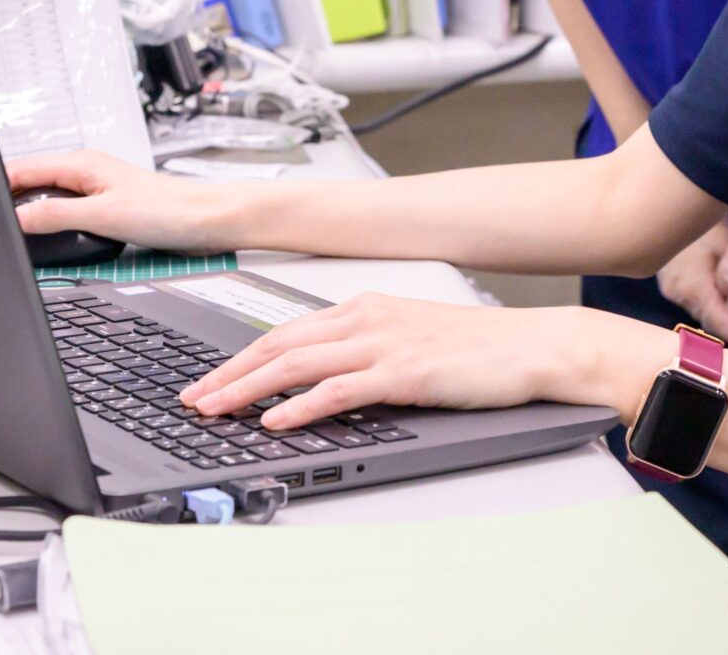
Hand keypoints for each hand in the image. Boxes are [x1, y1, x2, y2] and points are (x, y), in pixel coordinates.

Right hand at [4, 149, 228, 250]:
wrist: (208, 222)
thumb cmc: (170, 210)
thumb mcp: (103, 215)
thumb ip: (56, 216)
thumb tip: (17, 217)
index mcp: (81, 164)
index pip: (22, 169)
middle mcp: (86, 175)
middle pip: (32, 187)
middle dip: (11, 206)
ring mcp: (95, 194)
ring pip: (48, 205)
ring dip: (33, 220)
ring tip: (14, 240)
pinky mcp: (107, 213)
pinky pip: (68, 219)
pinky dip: (54, 231)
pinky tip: (49, 246)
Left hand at [182, 293, 665, 430]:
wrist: (533, 346)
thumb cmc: (480, 349)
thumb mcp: (412, 340)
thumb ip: (367, 352)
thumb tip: (324, 382)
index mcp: (367, 306)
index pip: (288, 330)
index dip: (242, 356)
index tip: (212, 379)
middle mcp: (368, 317)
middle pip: (279, 344)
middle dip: (229, 373)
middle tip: (193, 398)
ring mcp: (384, 342)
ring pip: (297, 363)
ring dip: (248, 389)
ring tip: (214, 410)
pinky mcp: (404, 371)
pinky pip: (338, 390)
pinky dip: (300, 405)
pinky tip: (275, 421)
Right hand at [656, 221, 727, 358]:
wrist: (665, 206)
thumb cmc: (701, 219)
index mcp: (693, 286)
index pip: (725, 325)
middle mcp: (682, 296)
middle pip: (719, 329)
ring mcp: (676, 293)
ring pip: (711, 322)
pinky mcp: (677, 287)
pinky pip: (705, 310)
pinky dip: (726, 318)